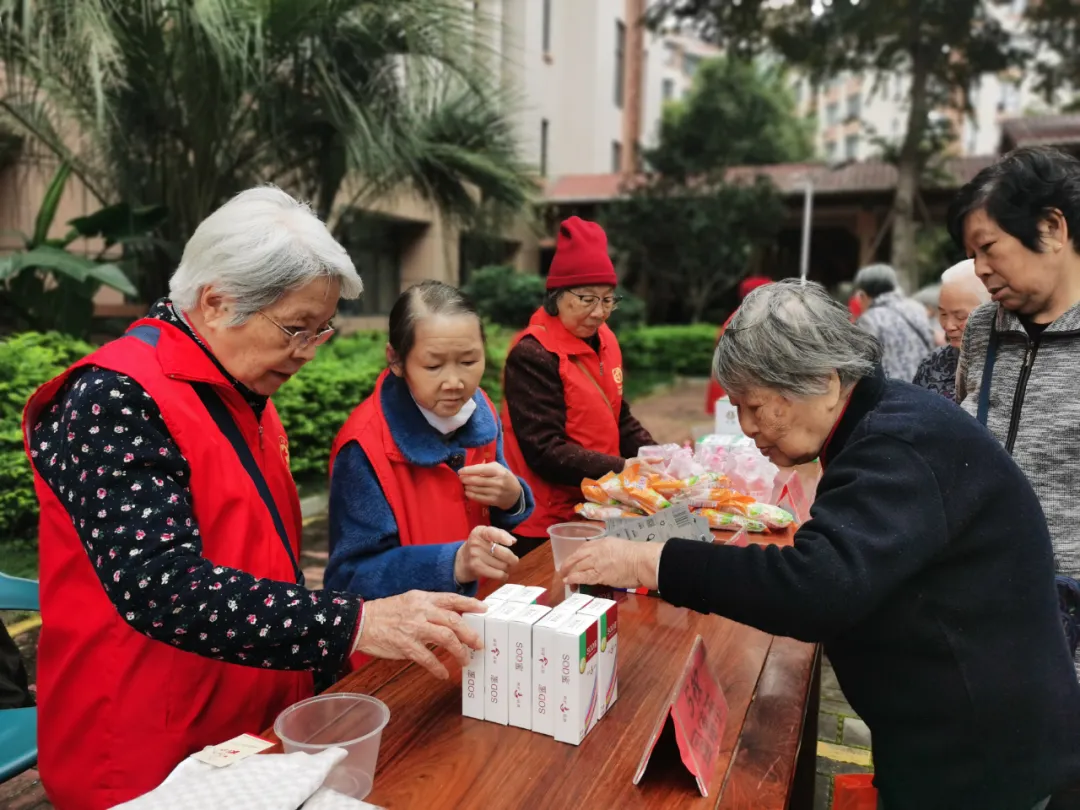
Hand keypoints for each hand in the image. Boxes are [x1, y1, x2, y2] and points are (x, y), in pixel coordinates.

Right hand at [354, 591, 485, 679]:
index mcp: (423, 598)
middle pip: (453, 620)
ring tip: (466, 660)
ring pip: (446, 638)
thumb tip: (452, 617)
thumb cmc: (387, 612)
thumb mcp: (410, 601)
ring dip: (459, 651)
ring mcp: (414, 628)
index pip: (451, 598)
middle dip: (470, 633)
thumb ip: (430, 607)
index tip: (484, 609)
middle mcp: (421, 611)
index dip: (470, 603)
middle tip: (480, 644)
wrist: (361, 622)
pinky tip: (444, 673)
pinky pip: (428, 658)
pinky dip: (438, 667)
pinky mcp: (406, 645)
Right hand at [454, 525, 518, 583]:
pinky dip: (503, 576)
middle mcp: (476, 542)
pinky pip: (497, 573)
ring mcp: (475, 555)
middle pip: (501, 552)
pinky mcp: (476, 567)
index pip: (492, 532)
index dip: (503, 537)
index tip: (511, 543)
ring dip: (507, 567)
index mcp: (479, 531)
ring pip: (501, 564)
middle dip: (512, 558)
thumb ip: (499, 534)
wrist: (461, 561)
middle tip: (514, 560)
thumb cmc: (479, 547)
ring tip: (504, 566)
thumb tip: (513, 541)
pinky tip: (504, 575)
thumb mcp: (485, 536)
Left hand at [459, 462, 521, 510]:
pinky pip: (479, 498)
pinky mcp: (494, 501)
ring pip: (477, 490)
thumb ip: (485, 466)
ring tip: (463, 484)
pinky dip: (471, 495)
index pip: (482, 470)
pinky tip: (467, 492)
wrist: (515, 493)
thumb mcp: (499, 468)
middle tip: (460, 478)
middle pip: (478, 481)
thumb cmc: (504, 477)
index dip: (469, 470)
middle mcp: (498, 482)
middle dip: (466, 479)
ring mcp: (496, 493)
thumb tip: (469, 468)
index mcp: (499, 472)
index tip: (460, 471)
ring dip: (467, 487)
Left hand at [559, 537, 663, 590]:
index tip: (571, 561)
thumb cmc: (638, 556)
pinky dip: (574, 579)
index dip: (575, 555)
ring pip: (577, 567)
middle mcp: (597, 550)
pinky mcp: (600, 574)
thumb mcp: (620, 547)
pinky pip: (583, 576)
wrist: (644, 561)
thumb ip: (609, 551)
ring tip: (565, 579)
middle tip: (563, 571)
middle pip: (576, 557)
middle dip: (567, 564)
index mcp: (603, 542)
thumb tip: (606, 560)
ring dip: (569, 573)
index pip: (583, 547)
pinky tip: (569, 582)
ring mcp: (597, 562)